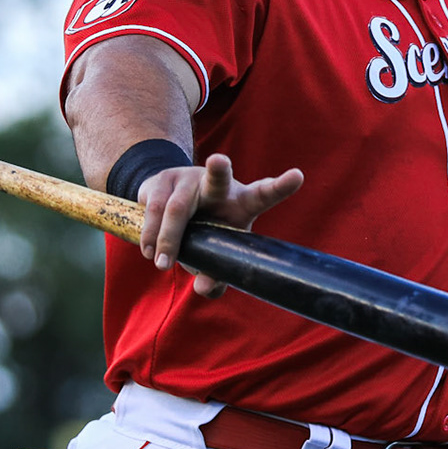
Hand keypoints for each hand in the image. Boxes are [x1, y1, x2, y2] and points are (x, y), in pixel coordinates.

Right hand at [139, 153, 304, 296]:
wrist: (167, 203)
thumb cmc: (203, 232)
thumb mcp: (214, 253)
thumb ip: (215, 275)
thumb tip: (203, 288)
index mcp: (240, 202)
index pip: (264, 194)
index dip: (280, 186)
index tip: (298, 176)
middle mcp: (216, 185)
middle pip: (218, 177)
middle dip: (218, 169)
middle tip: (218, 161)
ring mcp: (186, 178)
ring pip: (176, 208)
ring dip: (167, 238)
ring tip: (162, 264)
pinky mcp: (161, 180)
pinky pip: (153, 209)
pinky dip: (150, 234)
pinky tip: (149, 250)